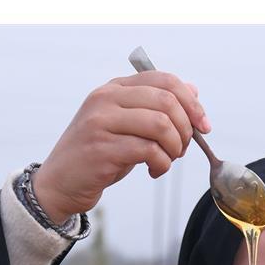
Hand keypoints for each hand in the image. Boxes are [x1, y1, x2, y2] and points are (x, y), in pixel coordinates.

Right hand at [31, 71, 211, 221]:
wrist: (60, 183)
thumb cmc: (99, 155)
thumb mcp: (128, 125)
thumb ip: (155, 107)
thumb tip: (193, 89)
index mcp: (114, 88)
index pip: (165, 80)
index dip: (192, 103)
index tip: (204, 126)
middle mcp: (105, 99)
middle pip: (167, 101)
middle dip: (186, 129)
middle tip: (182, 149)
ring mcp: (100, 122)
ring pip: (161, 125)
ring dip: (175, 148)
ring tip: (168, 160)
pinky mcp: (101, 149)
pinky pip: (149, 150)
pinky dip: (162, 164)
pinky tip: (154, 171)